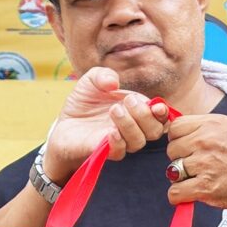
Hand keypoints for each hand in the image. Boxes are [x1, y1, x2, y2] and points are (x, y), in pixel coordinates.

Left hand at [41, 67, 169, 181]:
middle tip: (127, 101)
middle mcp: (133, 128)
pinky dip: (118, 141)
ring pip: (138, 141)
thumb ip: (103, 75)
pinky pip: (120, 151)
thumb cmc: (84, 102)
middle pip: (155, 130)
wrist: (64, 123)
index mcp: (137, 110)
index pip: (160, 115)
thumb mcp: (92, 80)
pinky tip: (110, 131)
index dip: (163, 112)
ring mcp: (121, 141)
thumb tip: (113, 83)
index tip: (156, 105)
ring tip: (114, 110)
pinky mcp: (105, 151)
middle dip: (145, 115)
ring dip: (130, 125)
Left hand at [165, 114, 226, 211]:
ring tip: (199, 181)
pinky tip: (190, 195)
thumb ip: (210, 129)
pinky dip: (179, 196)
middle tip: (197, 167)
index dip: (178, 140)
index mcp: (211, 124)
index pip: (175, 128)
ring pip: (172, 171)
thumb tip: (188, 135)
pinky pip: (176, 192)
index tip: (186, 148)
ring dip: (183, 178)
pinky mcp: (206, 188)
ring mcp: (204, 164)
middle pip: (172, 150)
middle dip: (181, 159)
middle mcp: (204, 141)